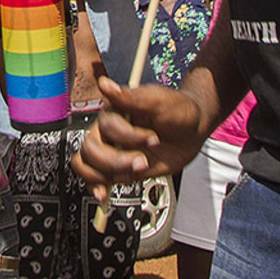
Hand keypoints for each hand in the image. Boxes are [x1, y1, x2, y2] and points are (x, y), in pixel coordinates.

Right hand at [70, 76, 206, 196]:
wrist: (192, 130)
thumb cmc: (177, 111)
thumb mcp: (160, 100)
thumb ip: (132, 97)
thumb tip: (105, 85)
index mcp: (114, 112)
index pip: (107, 126)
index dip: (129, 136)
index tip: (153, 138)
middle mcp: (108, 131)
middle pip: (90, 148)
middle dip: (116, 159)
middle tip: (142, 161)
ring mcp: (112, 151)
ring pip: (87, 163)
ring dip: (108, 172)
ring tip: (133, 170)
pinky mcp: (118, 168)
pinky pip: (95, 179)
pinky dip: (95, 187)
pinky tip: (104, 193)